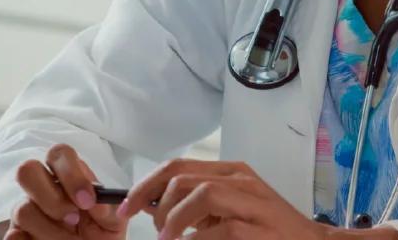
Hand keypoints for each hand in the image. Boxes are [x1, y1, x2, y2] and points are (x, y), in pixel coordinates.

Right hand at [5, 144, 127, 238]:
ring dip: (51, 231)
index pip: (59, 154)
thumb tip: (97, 203)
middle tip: (73, 218)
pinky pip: (12, 236)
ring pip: (22, 210)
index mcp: (67, 176)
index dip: (71, 175)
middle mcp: (42, 188)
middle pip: (27, 170)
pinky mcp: (17, 234)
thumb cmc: (102, 235)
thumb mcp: (113, 221)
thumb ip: (109, 208)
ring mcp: (26, 210)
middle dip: (51, 198)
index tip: (87, 201)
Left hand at [117, 159, 331, 239]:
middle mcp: (242, 180)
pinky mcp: (258, 230)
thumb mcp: (234, 208)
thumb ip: (199, 203)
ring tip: (172, 239)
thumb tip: (153, 204)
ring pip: (199, 194)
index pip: (177, 166)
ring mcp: (253, 204)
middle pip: (182, 178)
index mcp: (232, 172)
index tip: (126, 207)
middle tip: (157, 231)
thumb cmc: (271, 231)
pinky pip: (219, 229)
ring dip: (175, 221)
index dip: (146, 185)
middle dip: (157, 205)